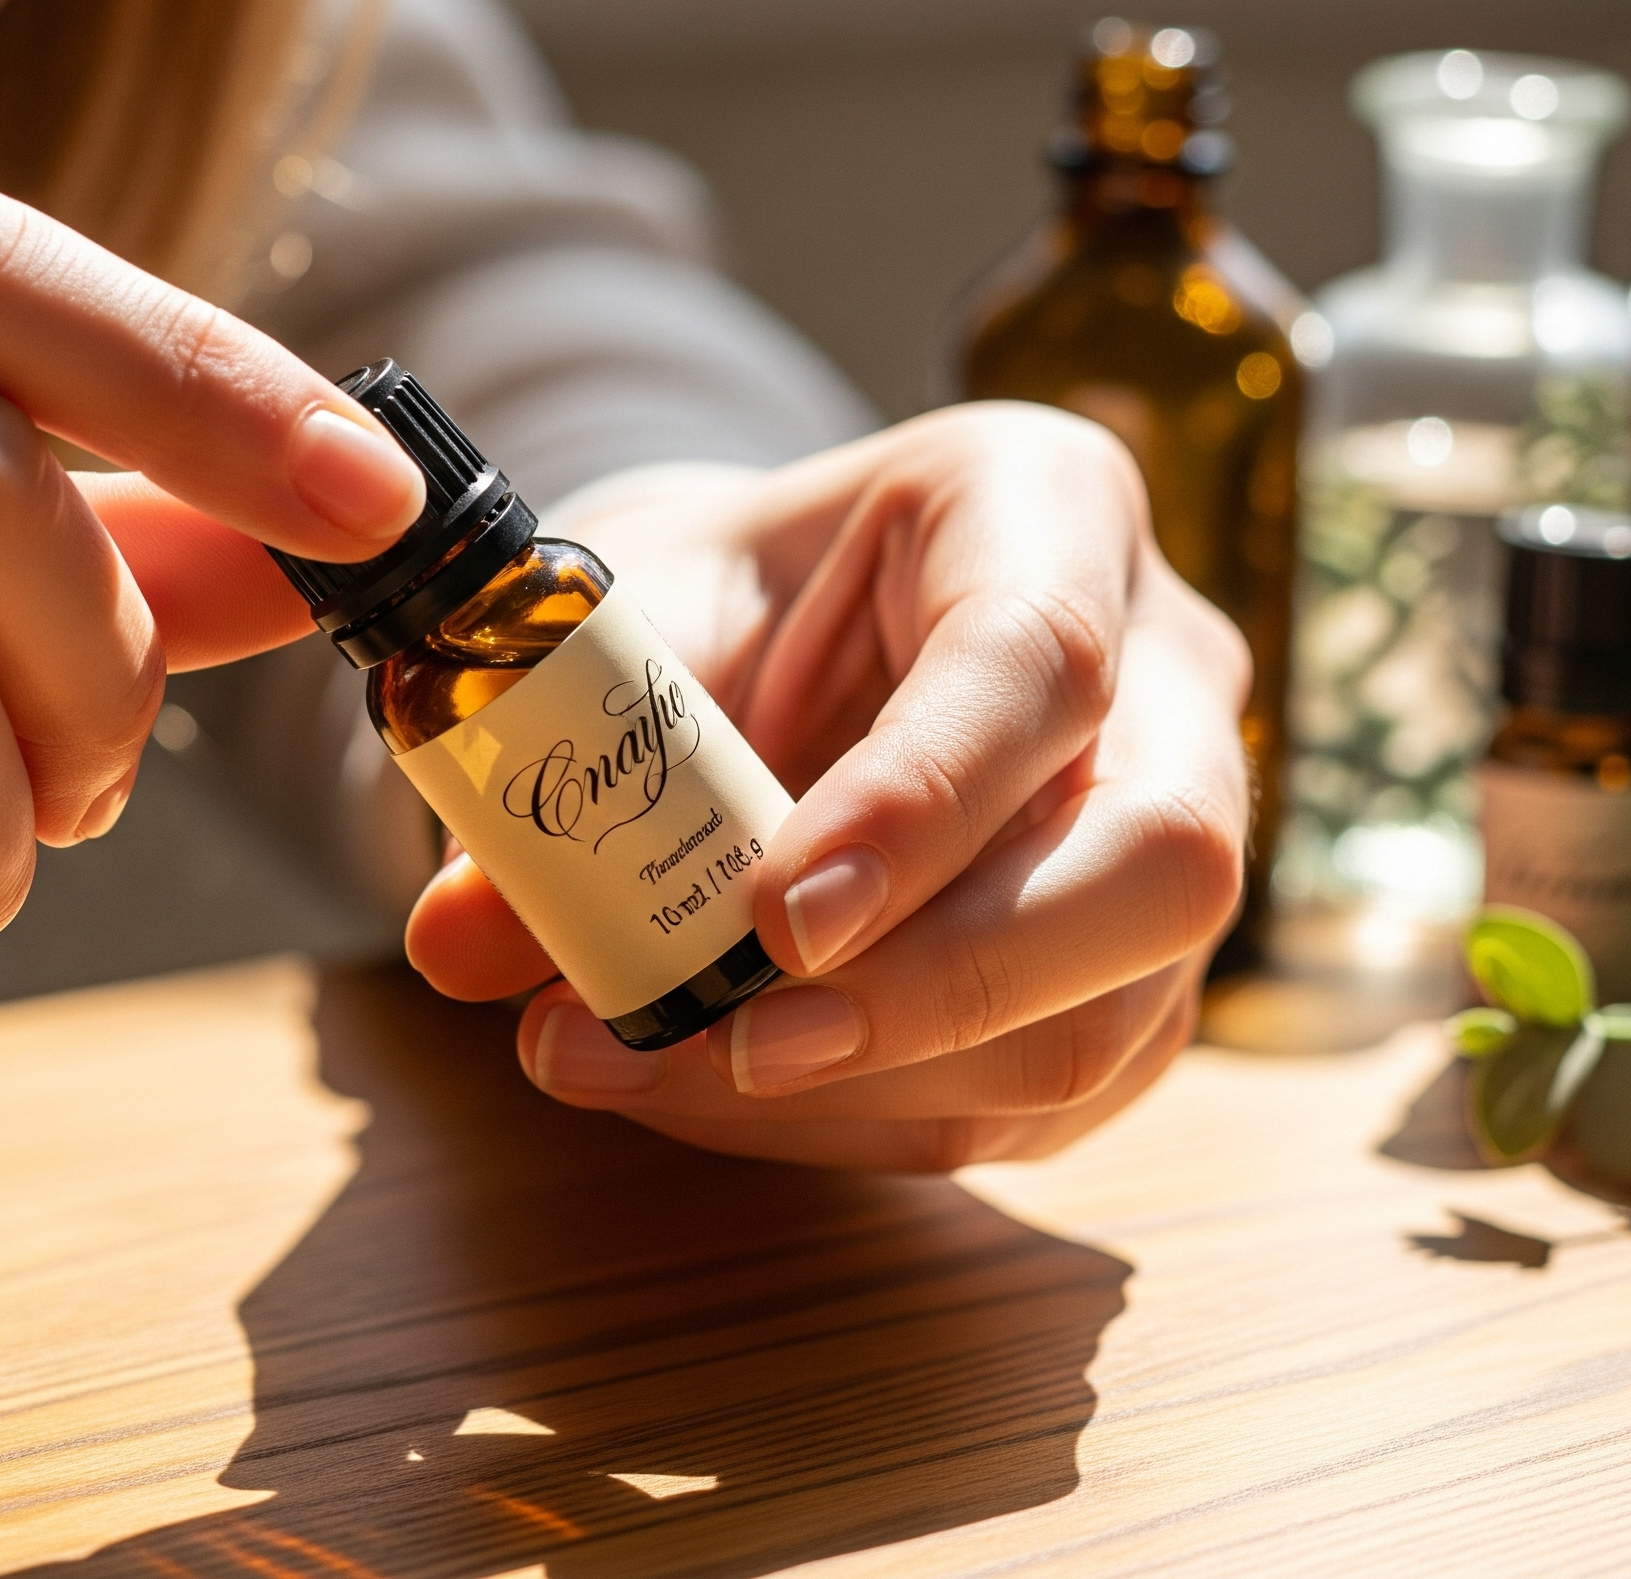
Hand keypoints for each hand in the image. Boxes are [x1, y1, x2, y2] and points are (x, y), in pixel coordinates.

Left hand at [405, 403, 1248, 1170]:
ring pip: (1107, 1020)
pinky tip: (713, 1092)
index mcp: (1047, 508)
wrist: (777, 635)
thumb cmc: (719, 597)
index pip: (1037, 662)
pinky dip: (863, 1122)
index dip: (919, 806)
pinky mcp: (1131, 982)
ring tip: (648, 1072)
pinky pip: (1040, 1103)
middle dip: (942, 988)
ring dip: (869, 1088)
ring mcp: (1172, 838)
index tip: (774, 923)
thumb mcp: (624, 618)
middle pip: (1159, 864)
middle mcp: (1164, 674)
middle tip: (739, 1046)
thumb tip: (458, 942)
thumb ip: (555, 752)